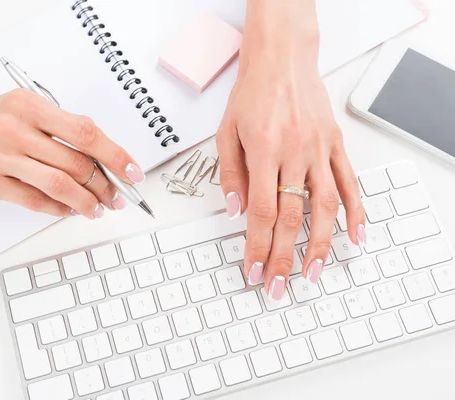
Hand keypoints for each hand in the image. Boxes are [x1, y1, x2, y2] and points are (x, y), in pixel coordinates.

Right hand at [0, 88, 145, 217]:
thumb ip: (60, 129)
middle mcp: (17, 129)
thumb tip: (102, 159)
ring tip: (97, 209)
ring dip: (86, 202)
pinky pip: (34, 201)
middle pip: (76, 163)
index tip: (133, 172)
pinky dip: (59, 209)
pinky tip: (70, 211)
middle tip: (116, 197)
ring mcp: (0, 157)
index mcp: (31, 106)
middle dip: (105, 185)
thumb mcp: (24, 109)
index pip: (86, 133)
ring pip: (59, 185)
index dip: (115, 155)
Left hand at [216, 5, 365, 299]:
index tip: (253, 270)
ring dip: (321, 246)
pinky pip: (350, 183)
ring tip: (314, 274)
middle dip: (283, 257)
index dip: (257, 246)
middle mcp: (295, 153)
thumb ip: (231, 173)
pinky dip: (356, 213)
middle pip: (290, 218)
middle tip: (278, 286)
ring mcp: (319, 151)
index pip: (261, 212)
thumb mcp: (226, 131)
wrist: (282, 61)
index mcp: (264, 152)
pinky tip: (356, 237)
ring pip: (324, 207)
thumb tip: (235, 211)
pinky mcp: (335, 146)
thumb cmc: (252, 94)